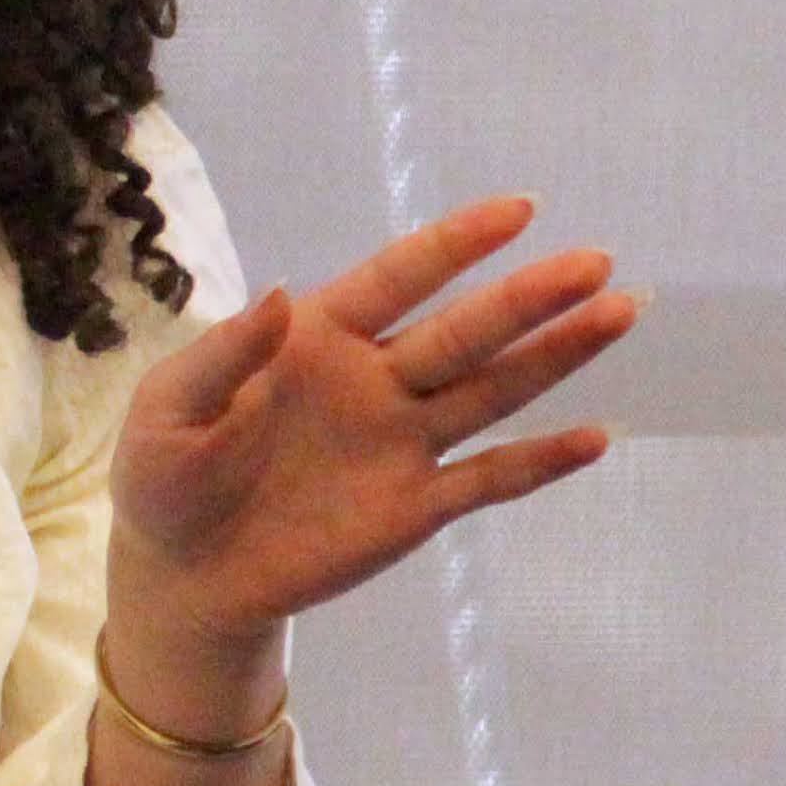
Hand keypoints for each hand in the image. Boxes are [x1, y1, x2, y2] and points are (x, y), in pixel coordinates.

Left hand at [108, 197, 633, 671]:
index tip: (519, 210)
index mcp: (317, 337)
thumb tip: (280, 293)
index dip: (455, 244)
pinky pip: (489, 479)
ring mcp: (402, 442)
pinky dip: (540, 461)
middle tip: (597, 261)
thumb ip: (224, 355)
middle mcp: (375, 379)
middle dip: (529, 297)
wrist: (182, 575)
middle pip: (466, 330)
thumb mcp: (170, 410)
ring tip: (619, 313)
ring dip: (555, 356)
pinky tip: (595, 438)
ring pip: (492, 390)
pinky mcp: (415, 507)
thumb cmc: (165, 477)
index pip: (397, 279)